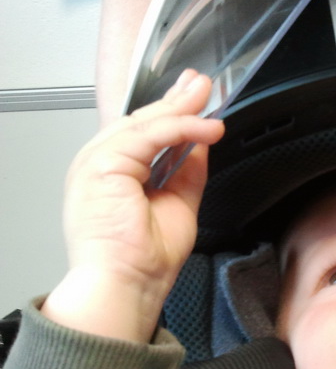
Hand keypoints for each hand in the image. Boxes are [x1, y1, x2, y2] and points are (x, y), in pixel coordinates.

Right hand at [42, 70, 224, 341]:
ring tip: (207, 95)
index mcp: (112, 174)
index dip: (172, 112)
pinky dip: (181, 128)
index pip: (143, 133)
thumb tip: (201, 142)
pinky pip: (149, 136)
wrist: (128, 284)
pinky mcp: (102, 164)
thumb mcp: (179, 201)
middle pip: (142, 122)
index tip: (196, 99)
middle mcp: (99, 163)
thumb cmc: (145, 259)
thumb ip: (187, 169)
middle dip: (177, 101)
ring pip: (145, 124)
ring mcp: (96, 161)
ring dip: (181, 108)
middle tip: (202, 84)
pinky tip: (205, 127)